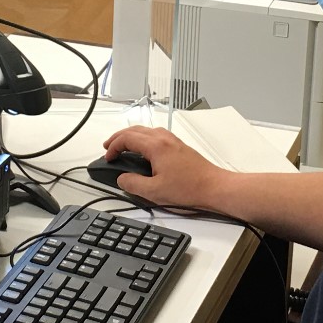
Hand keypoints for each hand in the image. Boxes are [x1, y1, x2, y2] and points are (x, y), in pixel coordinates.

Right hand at [100, 126, 234, 213]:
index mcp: (156, 146)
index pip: (126, 138)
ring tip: (124, 147)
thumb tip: (122, 179)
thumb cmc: (190, 188)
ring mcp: (173, 141)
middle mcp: (164, 139)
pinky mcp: (180, 147)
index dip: (113, 147)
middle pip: (135, 130)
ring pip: (146, 130)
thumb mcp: (154, 192)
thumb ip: (133, 184)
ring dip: (131, 136)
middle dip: (119, 137)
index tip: (108, 157)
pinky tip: (144, 151)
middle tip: (109, 147)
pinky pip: (156, 135)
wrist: (214, 187)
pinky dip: (143, 139)